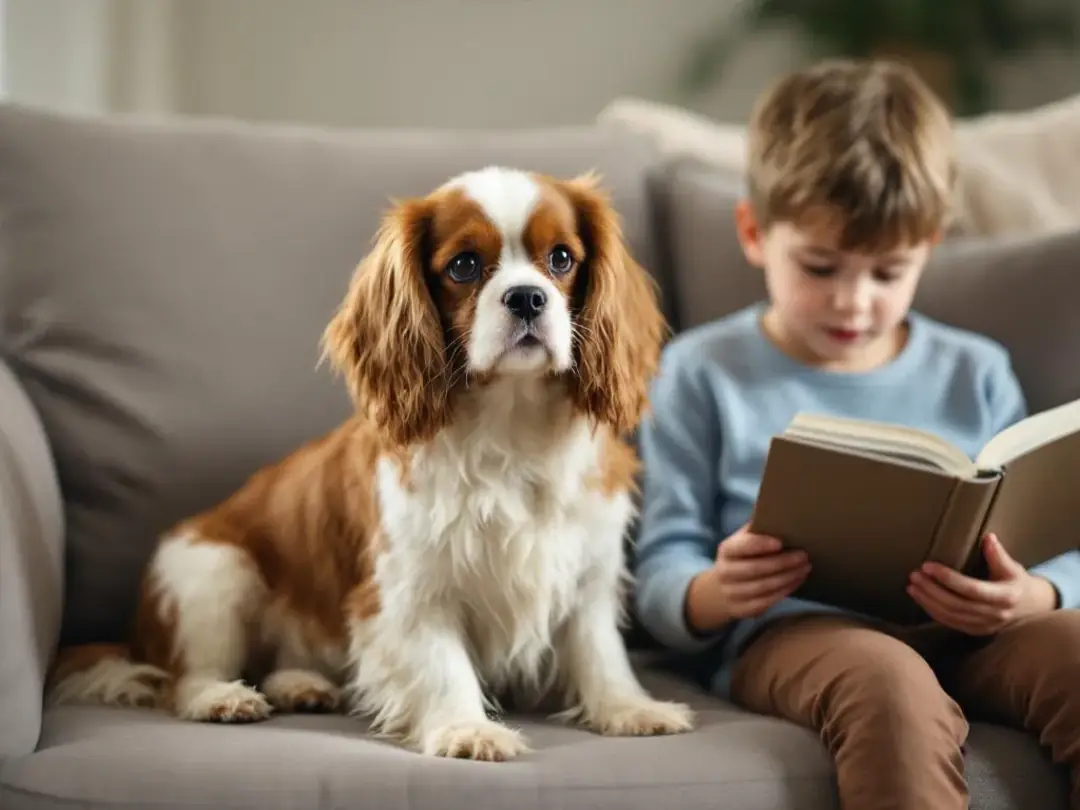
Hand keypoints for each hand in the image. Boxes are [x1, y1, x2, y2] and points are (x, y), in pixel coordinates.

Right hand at [686, 523, 809, 632]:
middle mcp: (725, 572)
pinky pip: (765, 602)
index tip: (781, 542)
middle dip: (782, 563)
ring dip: (787, 578)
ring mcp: (731, 593)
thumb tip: (778, 503)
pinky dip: (784, 591)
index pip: (741, 547)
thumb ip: (758, 527)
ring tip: (806, 568)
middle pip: (755, 569)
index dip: (760, 545)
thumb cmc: (742, 557)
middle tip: (804, 555)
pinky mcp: (741, 610)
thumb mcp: (743, 540)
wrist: (721, 589)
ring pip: (762, 587)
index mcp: (726, 550)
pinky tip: (797, 581)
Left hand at [907, 532, 1058, 635]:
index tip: (928, 566)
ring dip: (928, 601)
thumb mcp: (1012, 567)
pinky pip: (950, 623)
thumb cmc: (1018, 582)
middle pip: (957, 604)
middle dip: (932, 590)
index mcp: (1005, 597)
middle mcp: (995, 614)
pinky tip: (920, 598)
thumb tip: (988, 537)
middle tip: (915, 575)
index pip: (972, 589)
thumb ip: (998, 554)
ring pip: (951, 616)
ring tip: (912, 586)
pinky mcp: (976, 632)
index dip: (948, 578)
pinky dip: (933, 611)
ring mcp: (985, 626)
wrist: (1031, 607)